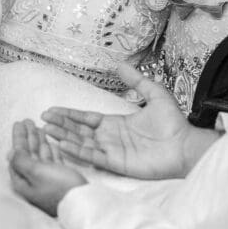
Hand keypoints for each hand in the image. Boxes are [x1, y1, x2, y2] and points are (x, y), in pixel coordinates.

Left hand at [9, 119, 86, 216]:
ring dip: (38, 141)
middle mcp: (33, 182)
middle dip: (28, 137)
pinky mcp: (60, 179)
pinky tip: (50, 143)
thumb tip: (10, 153)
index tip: (18, 123)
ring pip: (40, 156)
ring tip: (38, 127)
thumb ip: (21, 160)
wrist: (82, 202)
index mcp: (23, 181)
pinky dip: (50, 150)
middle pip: (27, 154)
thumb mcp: (36, 172)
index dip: (18, 138)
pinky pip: (51, 161)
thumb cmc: (59, 187)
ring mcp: (47, 180)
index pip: (17, 155)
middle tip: (28, 120)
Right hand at [42, 64, 219, 179]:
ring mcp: (112, 151)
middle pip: (79, 131)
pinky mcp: (117, 164)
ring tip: (47, 131)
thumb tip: (119, 64)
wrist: (185, 145)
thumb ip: (136, 80)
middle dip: (61, 125)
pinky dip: (78, 151)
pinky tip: (63, 145)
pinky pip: (93, 157)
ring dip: (64, 137)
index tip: (51, 111)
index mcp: (116, 123)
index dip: (69, 115)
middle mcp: (110, 138)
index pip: (86, 119)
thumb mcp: (154, 94)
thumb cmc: (173, 123)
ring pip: (82, 144)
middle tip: (42, 120)